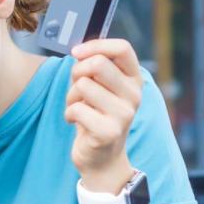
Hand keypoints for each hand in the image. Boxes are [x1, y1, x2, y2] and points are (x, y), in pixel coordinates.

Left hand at [64, 39, 143, 190]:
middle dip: (77, 72)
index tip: (76, 52)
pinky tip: (76, 122)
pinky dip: (69, 114)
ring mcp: (124, 114)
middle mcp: (134, 95)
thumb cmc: (96, 115)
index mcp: (134, 80)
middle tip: (76, 88)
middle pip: (98, 63)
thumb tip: (79, 50)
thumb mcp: (100, 87)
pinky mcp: (109, 132)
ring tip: (78, 108)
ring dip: (71, 96)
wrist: (102, 158)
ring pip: (83, 85)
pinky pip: (76, 109)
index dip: (95, 45)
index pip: (122, 48)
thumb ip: (94, 66)